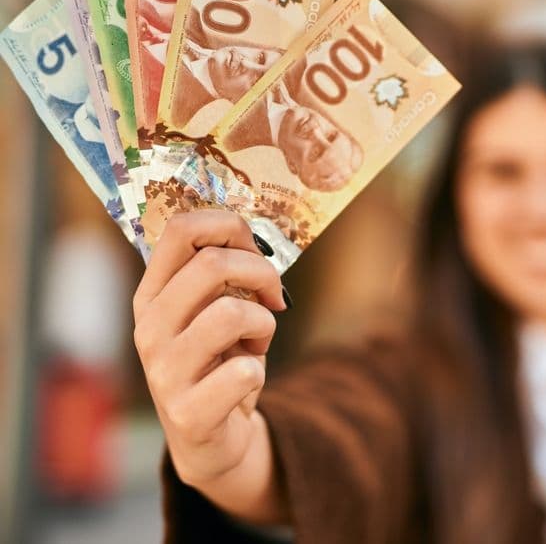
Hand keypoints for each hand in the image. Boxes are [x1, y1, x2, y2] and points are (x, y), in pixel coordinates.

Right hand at [133, 209, 285, 486]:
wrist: (214, 441)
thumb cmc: (221, 362)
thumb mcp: (215, 310)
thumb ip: (224, 275)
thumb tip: (254, 238)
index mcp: (153, 294)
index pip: (180, 229)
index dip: (231, 227)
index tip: (256, 250)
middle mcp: (149, 328)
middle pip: (212, 263)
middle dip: (261, 271)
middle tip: (274, 296)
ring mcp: (163, 372)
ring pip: (232, 312)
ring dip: (262, 323)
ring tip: (256, 341)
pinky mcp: (187, 413)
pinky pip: (246, 371)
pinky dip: (260, 372)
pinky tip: (245, 381)